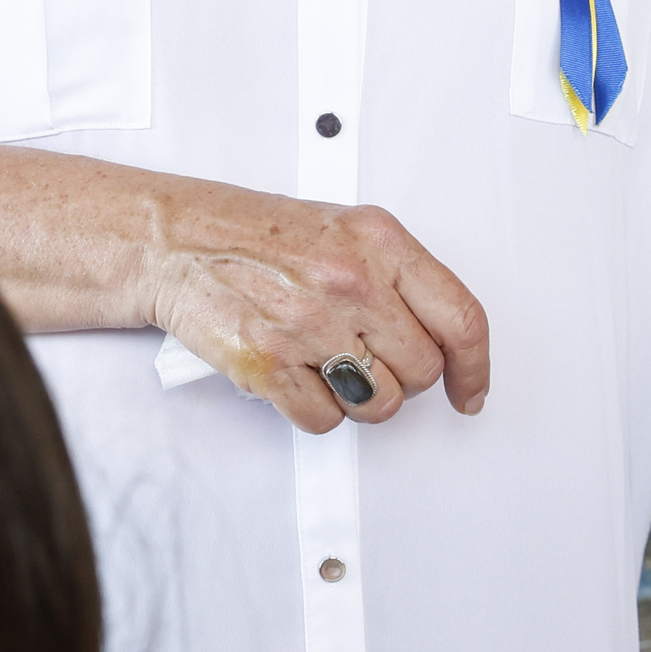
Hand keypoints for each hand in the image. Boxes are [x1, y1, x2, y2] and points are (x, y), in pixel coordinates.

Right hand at [140, 180, 491, 436]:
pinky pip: (325, 420)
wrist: (176, 240)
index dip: (474, 367)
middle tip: (369, 360)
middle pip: (421, 371)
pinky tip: (297, 375)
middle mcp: (350, 281)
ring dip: (360, 399)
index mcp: (381, 242)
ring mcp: (309, 323)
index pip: (461, 318)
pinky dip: (314, 410)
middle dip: (401, 377)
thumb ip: (399, 278)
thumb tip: (444, 340)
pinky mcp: (269, 363)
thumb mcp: (346, 230)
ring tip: (328, 365)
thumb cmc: (259, 236)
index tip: (469, 390)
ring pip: (379, 404)